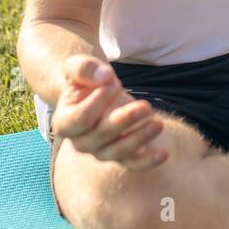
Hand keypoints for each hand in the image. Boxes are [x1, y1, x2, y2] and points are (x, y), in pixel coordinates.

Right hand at [51, 55, 169, 168]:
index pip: (82, 119)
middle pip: (102, 137)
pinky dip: (149, 160)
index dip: (99, 102)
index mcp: (65, 123)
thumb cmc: (85, 79)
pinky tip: (164, 153)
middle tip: (145, 106)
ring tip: (158, 122)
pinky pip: (134, 163)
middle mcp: (81, 142)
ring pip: (119, 151)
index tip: (113, 83)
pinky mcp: (122, 154)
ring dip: (140, 138)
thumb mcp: (78, 66)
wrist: (95, 91)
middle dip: (125, 121)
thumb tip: (104, 77)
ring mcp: (101, 151)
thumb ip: (85, 68)